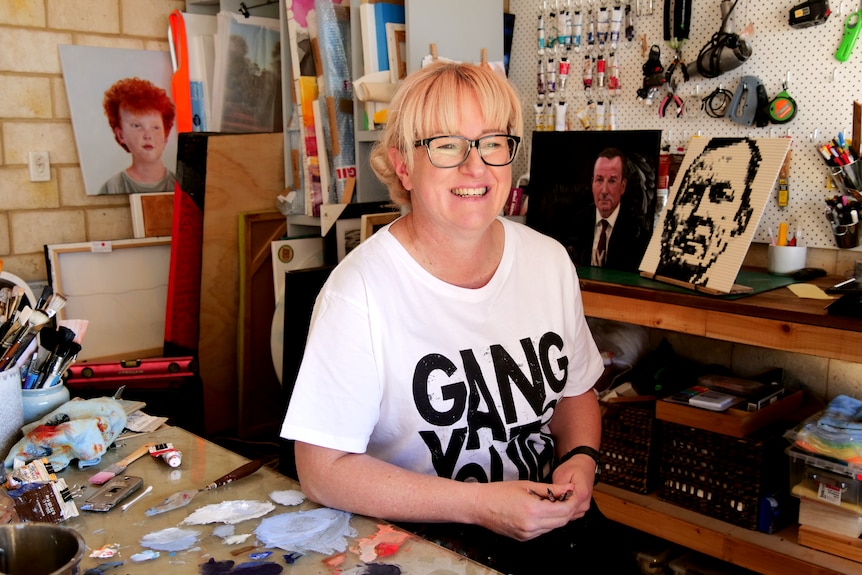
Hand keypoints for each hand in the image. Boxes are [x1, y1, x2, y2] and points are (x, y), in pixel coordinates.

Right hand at [470, 480, 586, 540]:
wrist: (480, 506)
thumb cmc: (500, 492)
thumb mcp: (527, 485)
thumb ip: (551, 489)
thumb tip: (569, 489)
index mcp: (534, 510)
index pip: (564, 510)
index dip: (572, 501)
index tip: (573, 493)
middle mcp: (532, 526)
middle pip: (562, 521)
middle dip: (569, 509)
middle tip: (568, 497)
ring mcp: (528, 534)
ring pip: (553, 527)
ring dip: (559, 516)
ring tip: (555, 502)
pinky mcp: (523, 538)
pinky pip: (543, 531)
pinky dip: (547, 521)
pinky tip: (543, 511)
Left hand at [551, 455, 595, 511]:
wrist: (583, 466)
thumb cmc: (573, 468)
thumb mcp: (562, 474)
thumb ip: (558, 489)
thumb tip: (551, 499)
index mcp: (582, 493)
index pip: (567, 507)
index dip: (554, 505)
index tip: (546, 501)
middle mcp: (585, 503)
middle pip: (567, 513)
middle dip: (555, 508)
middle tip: (546, 500)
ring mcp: (584, 507)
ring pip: (567, 515)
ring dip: (559, 510)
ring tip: (552, 500)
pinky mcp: (581, 509)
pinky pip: (570, 514)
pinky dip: (563, 511)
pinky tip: (558, 503)